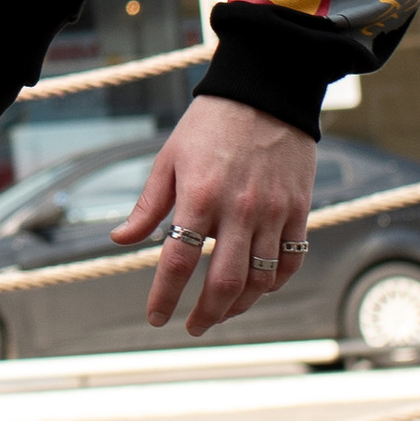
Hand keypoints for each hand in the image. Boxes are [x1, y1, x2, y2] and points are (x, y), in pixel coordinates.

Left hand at [111, 94, 315, 336]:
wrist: (265, 94)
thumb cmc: (209, 125)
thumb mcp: (169, 158)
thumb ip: (148, 205)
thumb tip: (121, 241)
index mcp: (199, 196)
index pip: (178, 260)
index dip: (164, 295)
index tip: (156, 318)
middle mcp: (238, 209)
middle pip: (223, 282)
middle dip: (206, 314)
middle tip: (192, 326)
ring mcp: (272, 212)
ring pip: (260, 280)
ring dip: (239, 305)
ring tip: (221, 313)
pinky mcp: (298, 210)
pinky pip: (290, 260)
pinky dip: (275, 283)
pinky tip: (258, 288)